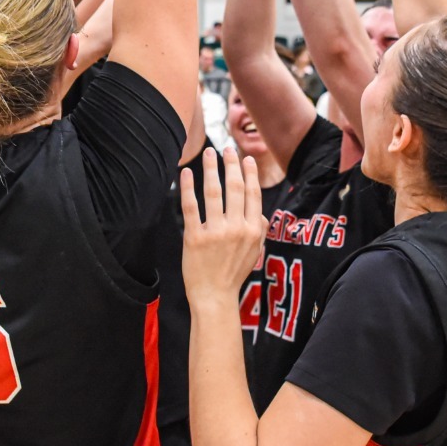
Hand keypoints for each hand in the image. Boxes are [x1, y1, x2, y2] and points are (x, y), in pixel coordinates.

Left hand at [179, 148, 267, 306]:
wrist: (215, 297)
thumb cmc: (234, 274)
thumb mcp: (255, 252)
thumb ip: (259, 229)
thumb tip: (260, 211)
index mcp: (253, 230)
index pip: (252, 194)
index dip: (249, 174)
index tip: (245, 158)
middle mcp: (237, 228)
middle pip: (234, 188)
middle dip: (231, 164)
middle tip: (226, 148)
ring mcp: (216, 232)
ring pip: (214, 192)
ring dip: (211, 169)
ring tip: (207, 153)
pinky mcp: (195, 237)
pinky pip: (191, 207)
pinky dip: (188, 187)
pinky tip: (187, 172)